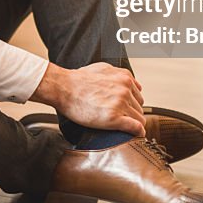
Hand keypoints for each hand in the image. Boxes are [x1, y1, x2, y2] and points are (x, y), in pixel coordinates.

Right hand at [31, 62, 145, 136]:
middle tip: (121, 118)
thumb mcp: (102, 68)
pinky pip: (136, 127)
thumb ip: (118, 74)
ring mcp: (121, 104)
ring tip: (124, 127)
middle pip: (139, 107)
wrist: (63, 88)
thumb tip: (128, 81)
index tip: (127, 109)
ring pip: (139, 118)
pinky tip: (137, 134)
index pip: (138, 95)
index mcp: (124, 78)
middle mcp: (125, 90)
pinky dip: (138, 132)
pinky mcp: (114, 118)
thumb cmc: (78, 79)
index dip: (132, 104)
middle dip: (131, 113)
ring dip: (133, 123)